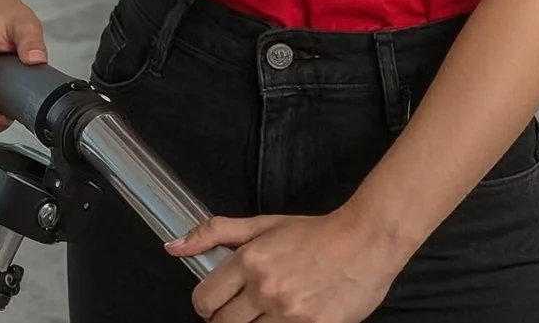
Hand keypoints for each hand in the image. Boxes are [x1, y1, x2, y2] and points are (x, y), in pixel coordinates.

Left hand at [170, 208, 408, 322]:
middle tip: (244, 308)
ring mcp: (290, 313)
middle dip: (227, 319)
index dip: (206, 304)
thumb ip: (214, 233)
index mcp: (250, 261)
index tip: (215, 302)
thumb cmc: (314, 234)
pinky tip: (287, 317)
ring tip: (267, 312)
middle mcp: (266, 289)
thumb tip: (173, 246)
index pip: (204, 300)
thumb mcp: (262, 225)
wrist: (365, 242)